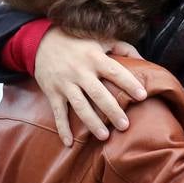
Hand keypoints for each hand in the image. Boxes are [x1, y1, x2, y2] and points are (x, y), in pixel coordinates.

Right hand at [34, 27, 146, 146]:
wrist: (40, 41)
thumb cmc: (76, 41)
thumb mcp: (100, 39)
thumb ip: (122, 48)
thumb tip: (143, 60)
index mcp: (94, 58)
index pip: (115, 72)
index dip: (129, 83)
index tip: (142, 96)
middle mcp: (80, 71)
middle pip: (98, 94)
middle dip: (112, 110)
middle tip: (125, 126)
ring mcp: (65, 83)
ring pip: (80, 106)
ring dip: (92, 122)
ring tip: (104, 136)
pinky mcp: (52, 92)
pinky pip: (58, 112)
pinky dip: (62, 128)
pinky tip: (69, 143)